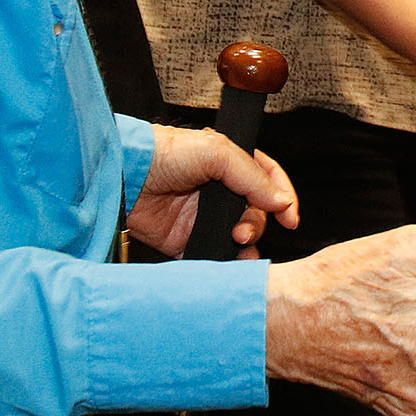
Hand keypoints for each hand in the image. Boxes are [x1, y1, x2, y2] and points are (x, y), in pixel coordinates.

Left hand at [125, 125, 298, 257]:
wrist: (125, 175)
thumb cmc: (165, 152)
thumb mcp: (217, 152)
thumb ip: (253, 177)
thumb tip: (281, 201)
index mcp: (230, 165)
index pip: (268, 180)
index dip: (283, 198)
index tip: (290, 219)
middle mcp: (219, 191)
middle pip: (256, 213)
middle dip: (256, 224)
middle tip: (242, 231)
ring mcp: (203, 216)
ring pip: (238, 237)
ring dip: (245, 246)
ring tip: (238, 247)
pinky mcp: (184, 240)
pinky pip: (211, 255)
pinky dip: (222, 262)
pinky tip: (227, 262)